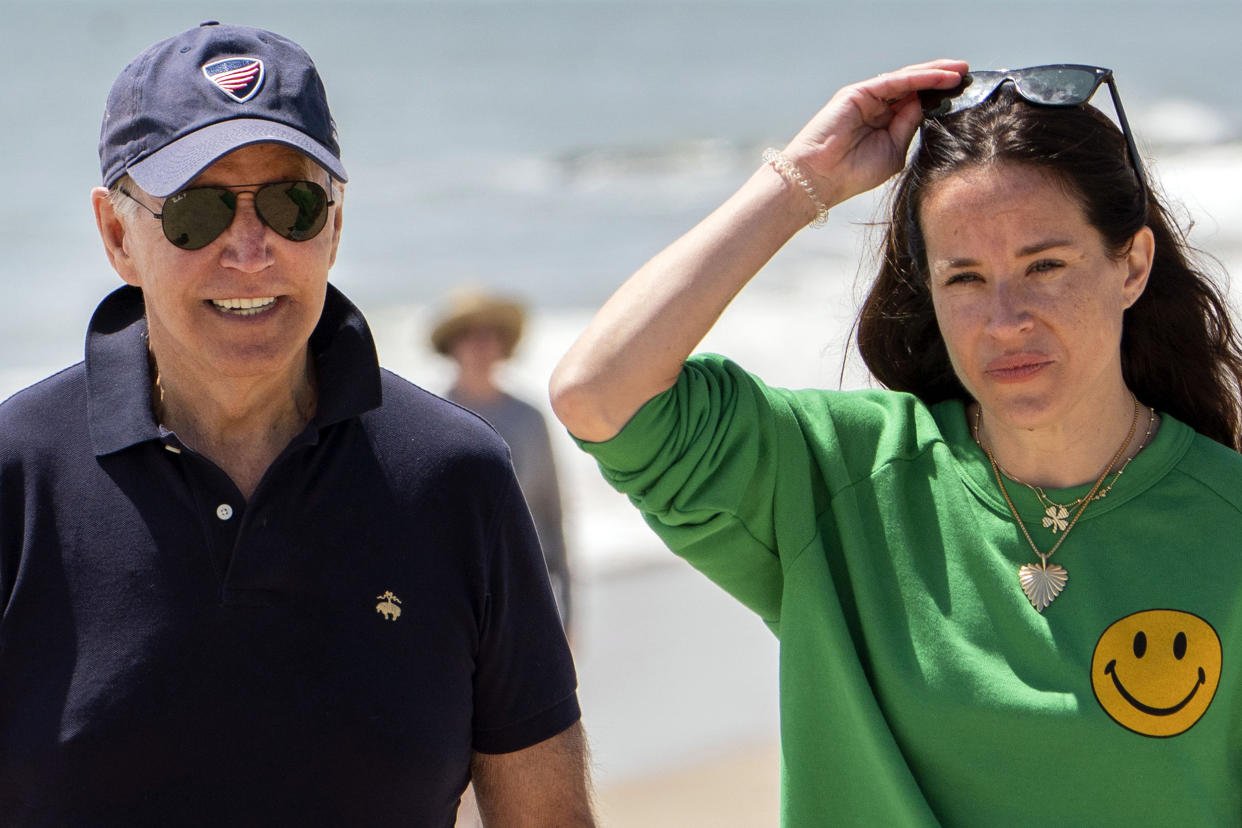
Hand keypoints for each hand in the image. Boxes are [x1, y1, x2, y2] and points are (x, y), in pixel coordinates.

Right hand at [782, 59, 968, 207]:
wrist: (820, 179)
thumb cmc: (853, 173)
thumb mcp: (893, 151)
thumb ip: (909, 126)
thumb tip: (927, 103)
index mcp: (885, 124)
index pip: (917, 104)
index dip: (939, 97)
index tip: (965, 94)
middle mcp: (877, 107)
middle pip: (914, 87)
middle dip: (942, 80)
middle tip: (968, 74)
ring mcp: (868, 98)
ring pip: (907, 80)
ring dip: (935, 74)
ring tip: (960, 72)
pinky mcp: (859, 93)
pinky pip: (895, 81)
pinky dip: (919, 78)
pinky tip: (940, 77)